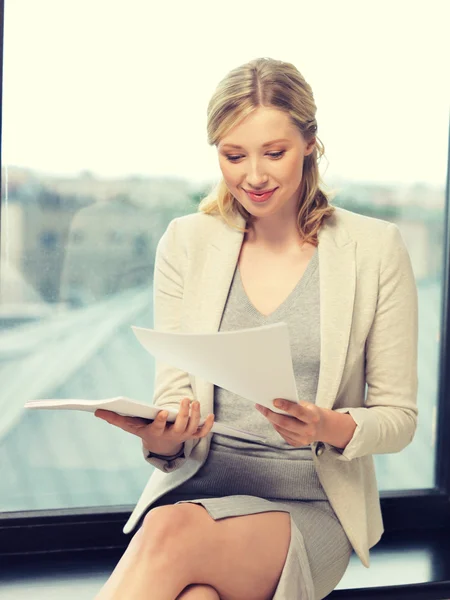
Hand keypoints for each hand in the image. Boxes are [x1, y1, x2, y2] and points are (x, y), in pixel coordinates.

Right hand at [95, 397, 214, 455]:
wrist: (160, 445)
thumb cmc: (144, 430)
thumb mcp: (131, 426)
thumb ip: (115, 419)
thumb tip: (96, 411)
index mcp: (156, 433)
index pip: (158, 427)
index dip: (160, 421)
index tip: (162, 411)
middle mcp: (171, 435)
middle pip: (180, 427)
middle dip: (184, 414)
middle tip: (185, 400)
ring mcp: (183, 436)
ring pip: (192, 428)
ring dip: (195, 416)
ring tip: (194, 402)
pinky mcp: (192, 435)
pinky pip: (202, 432)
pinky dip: (208, 425)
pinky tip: (211, 415)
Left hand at [255, 399, 323, 446]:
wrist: (321, 427)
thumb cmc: (311, 412)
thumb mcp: (307, 406)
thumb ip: (294, 405)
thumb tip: (274, 401)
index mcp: (313, 418)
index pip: (298, 411)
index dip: (286, 406)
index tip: (274, 401)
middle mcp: (309, 430)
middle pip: (285, 423)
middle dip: (271, 414)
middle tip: (260, 406)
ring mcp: (302, 439)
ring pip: (281, 428)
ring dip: (271, 419)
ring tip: (263, 410)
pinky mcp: (296, 444)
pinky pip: (282, 433)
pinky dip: (275, 425)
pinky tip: (272, 419)